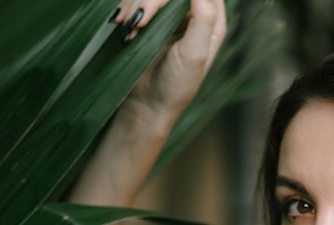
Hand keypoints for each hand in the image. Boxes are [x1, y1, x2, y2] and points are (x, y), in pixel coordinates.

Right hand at [110, 0, 226, 124]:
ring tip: (129, 28)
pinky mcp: (150, 19)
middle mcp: (192, 13)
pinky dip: (127, 9)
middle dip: (151, 0)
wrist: (147, 104)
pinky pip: (136, 1)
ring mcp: (170, 15)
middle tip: (140, 20)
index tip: (162, 5)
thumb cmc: (176, 85)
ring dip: (135, 4)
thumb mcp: (195, 53)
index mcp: (212, 20)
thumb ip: (203, 18)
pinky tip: (121, 25)